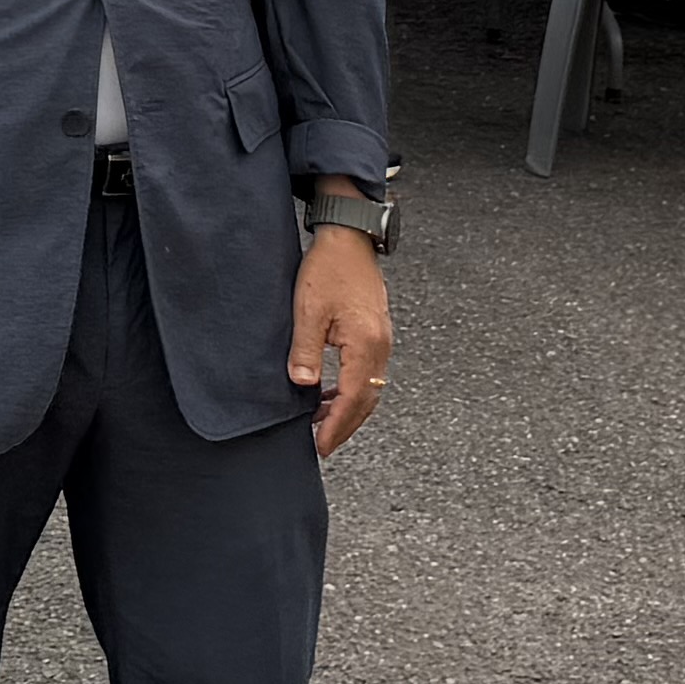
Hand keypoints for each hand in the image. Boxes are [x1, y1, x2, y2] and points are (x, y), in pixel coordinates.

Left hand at [287, 226, 390, 457]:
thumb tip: (303, 385)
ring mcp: (381, 340)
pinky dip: (351, 389)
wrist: (349, 237)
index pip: (353, 399)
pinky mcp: (376, 333)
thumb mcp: (308, 310)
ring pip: (369, 388)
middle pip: (366, 400)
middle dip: (344, 426)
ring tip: (322, 423)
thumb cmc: (329, 267)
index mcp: (365, 344)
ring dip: (348, 409)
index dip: (336, 426)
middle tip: (323, 445)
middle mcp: (380, 346)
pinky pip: (368, 372)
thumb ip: (306, 350)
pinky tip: (331, 393)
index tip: (320, 446)